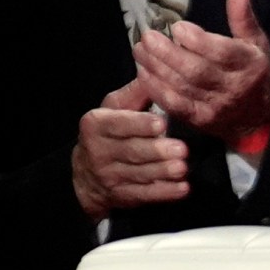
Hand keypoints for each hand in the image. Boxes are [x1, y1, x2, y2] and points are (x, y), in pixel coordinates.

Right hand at [72, 78, 190, 219]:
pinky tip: (181, 188)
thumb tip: (154, 74)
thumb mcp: (113, 108)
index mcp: (95, 124)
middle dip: (157, 151)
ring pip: (139, 174)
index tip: (161, 124)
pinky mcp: (121, 195)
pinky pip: (144, 195)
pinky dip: (164, 193)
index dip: (140, 125)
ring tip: (183, 167)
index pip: (118, 124)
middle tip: (181, 149)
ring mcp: (109, 176)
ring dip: (163, 172)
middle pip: (131, 151)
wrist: (86, 174)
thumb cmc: (108, 133)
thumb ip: (134, 93)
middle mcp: (98, 151)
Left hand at [132, 0, 269, 143]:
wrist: (259, 119)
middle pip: (196, 71)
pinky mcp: (199, 120)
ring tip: (140, 50)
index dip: (197, 40)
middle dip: (167, 53)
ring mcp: (214, 106)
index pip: (221, 53)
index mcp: (248, 64)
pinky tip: (143, 73)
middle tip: (147, 36)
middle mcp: (232, 87)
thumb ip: (243, 16)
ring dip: (156, 68)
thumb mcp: (256, 42)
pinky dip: (156, 89)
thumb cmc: (255, 72)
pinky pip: (174, 105)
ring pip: (181, 88)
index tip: (177, 27)